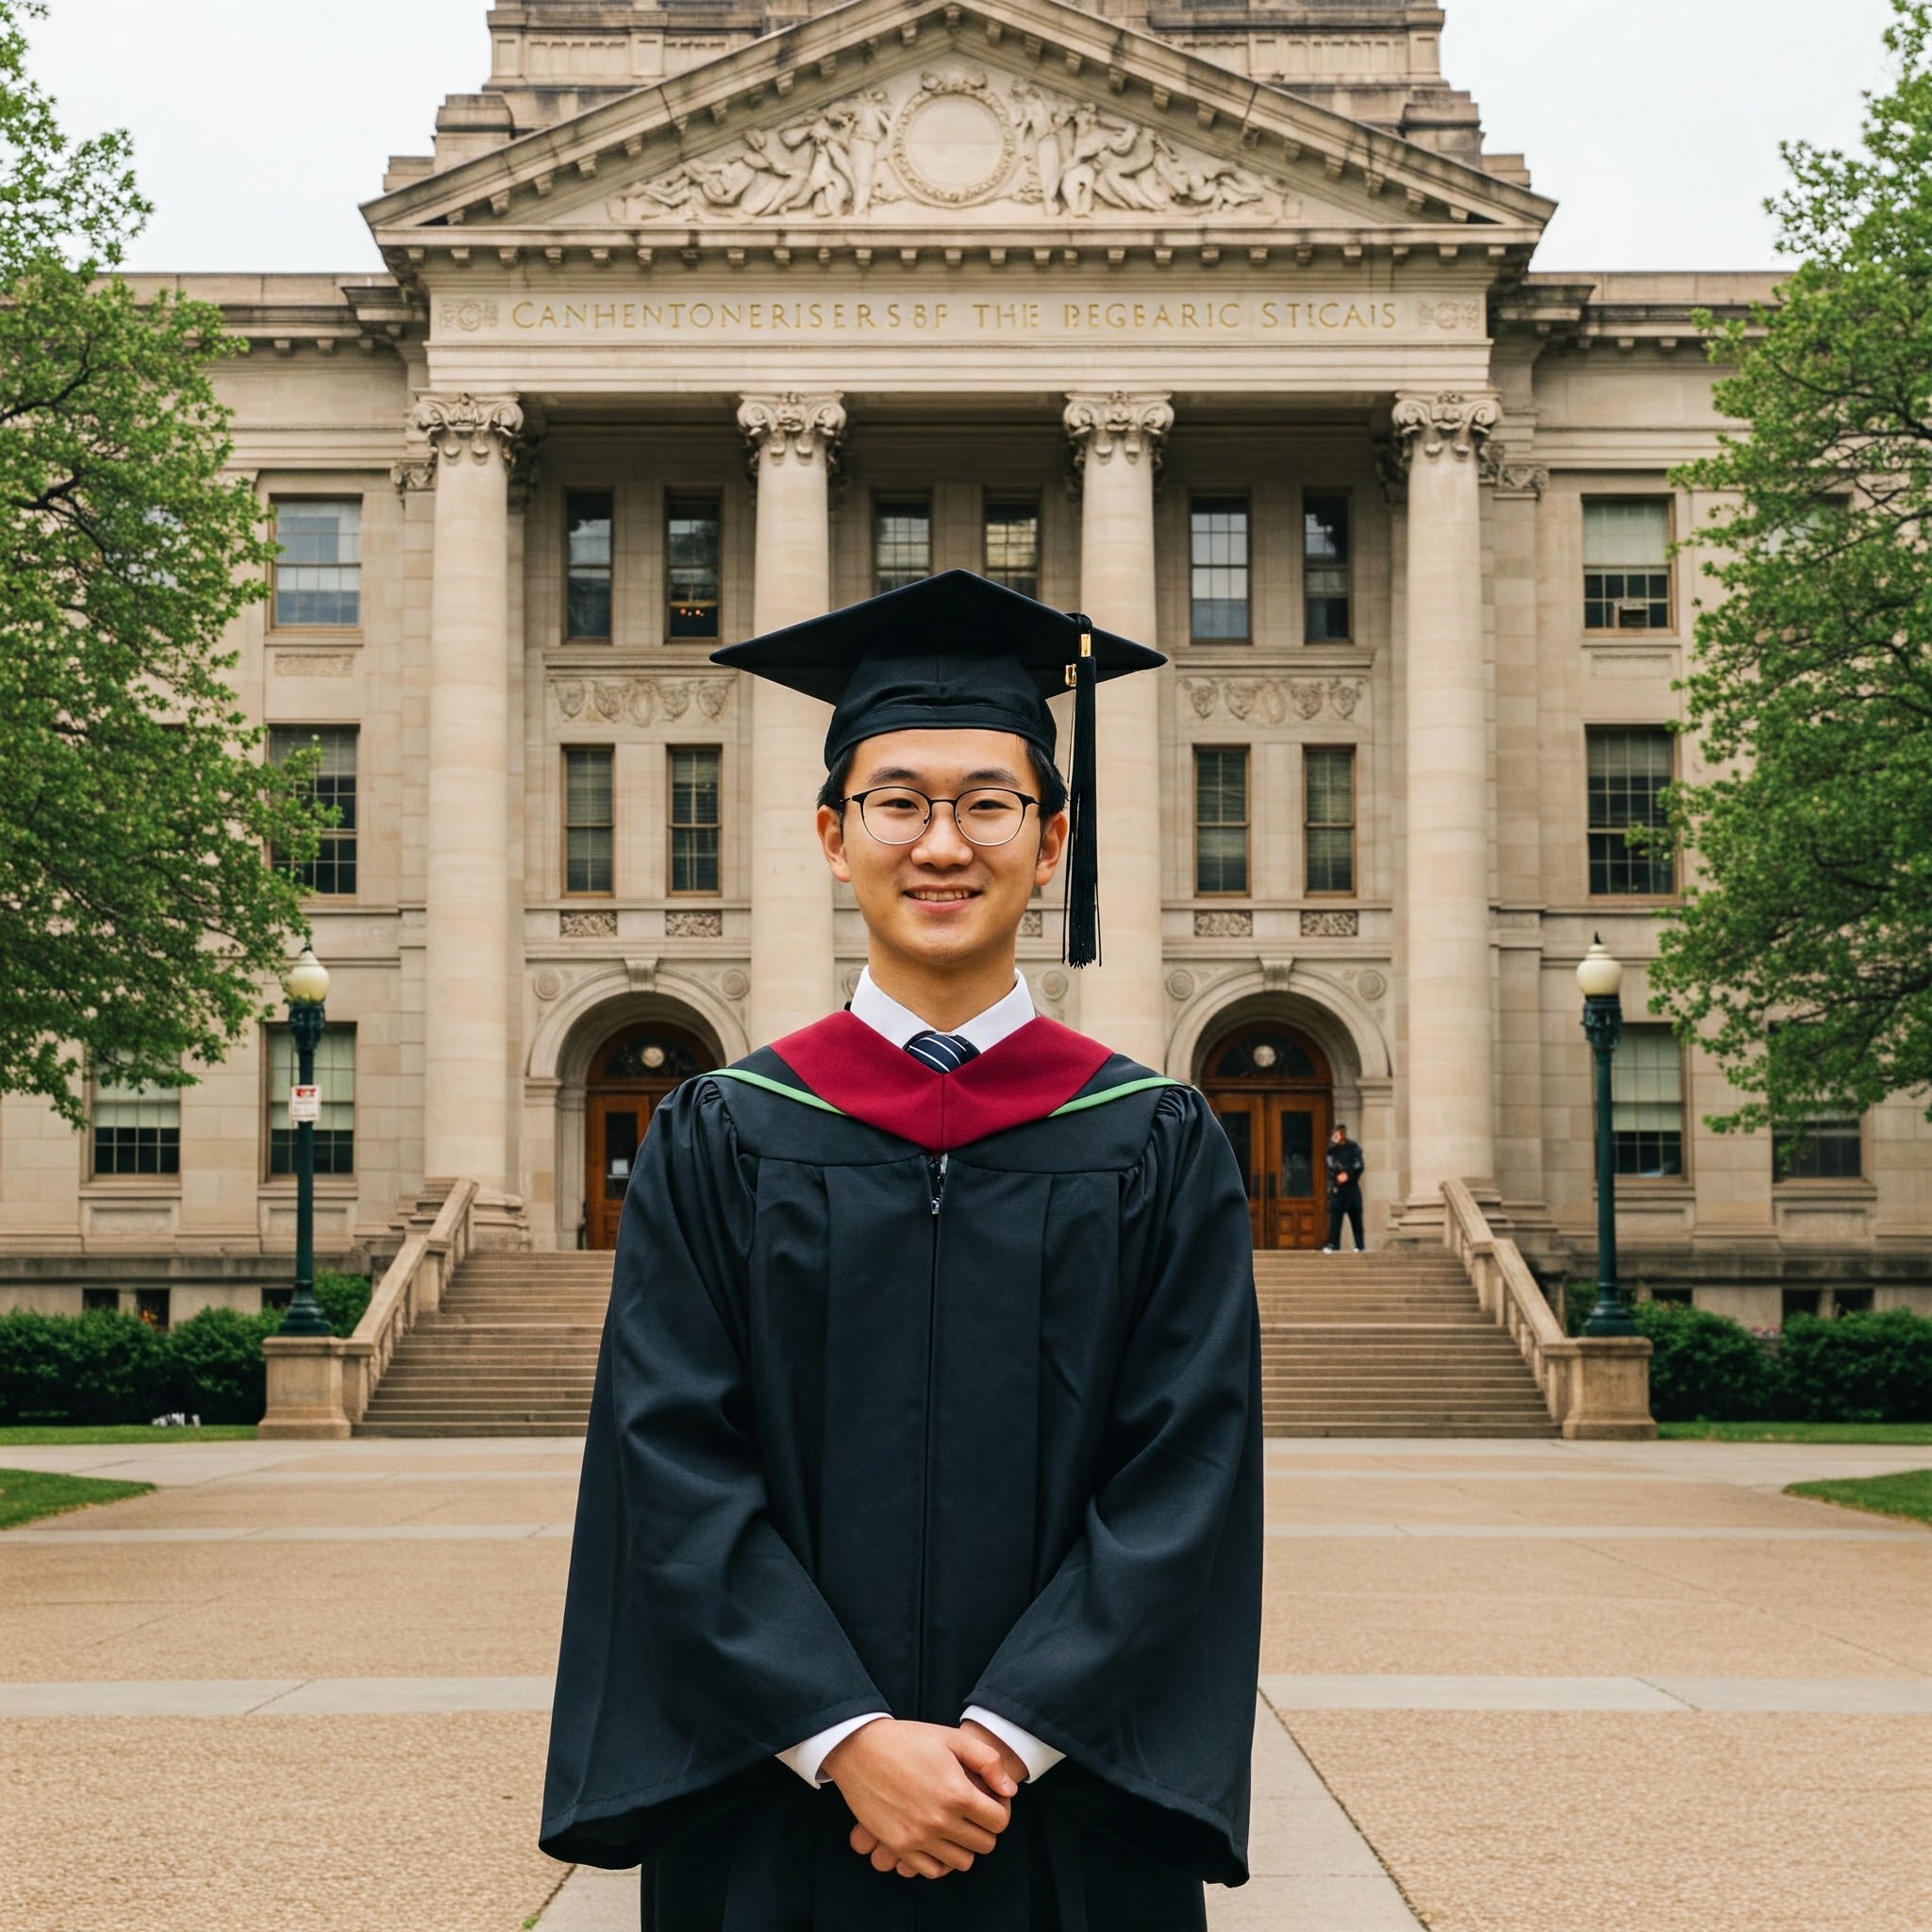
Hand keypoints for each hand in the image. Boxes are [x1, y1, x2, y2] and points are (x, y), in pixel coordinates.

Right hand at [828, 1720, 1016, 1879]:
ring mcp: (919, 1838)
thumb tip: (1009, 1790)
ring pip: (962, 1862)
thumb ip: (988, 1761)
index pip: (999, 1822)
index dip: (999, 1810)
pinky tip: (937, 1839)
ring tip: (955, 1825)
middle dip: (984, 1828)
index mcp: (957, 1793)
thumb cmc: (908, 1740)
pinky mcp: (899, 1846)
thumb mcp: (952, 1738)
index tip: (990, 1801)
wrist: (859, 1749)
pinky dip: (940, 1859)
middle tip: (973, 1812)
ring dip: (964, 1845)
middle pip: (984, 1844)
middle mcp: (940, 1821)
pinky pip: (933, 1870)